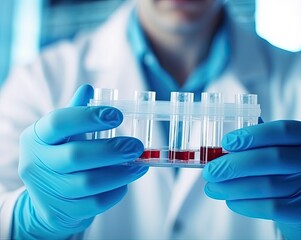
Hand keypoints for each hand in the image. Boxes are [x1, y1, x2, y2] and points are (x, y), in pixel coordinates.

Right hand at [14, 85, 147, 238]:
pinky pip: (94, 203)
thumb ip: (75, 113)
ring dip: (121, 173)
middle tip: (137, 146)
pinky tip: (125, 183)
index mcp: (36, 137)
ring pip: (89, 183)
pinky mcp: (59, 212)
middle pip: (76, 156)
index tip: (117, 115)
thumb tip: (88, 88)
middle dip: (112, 150)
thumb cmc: (59, 157)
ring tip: (139, 165)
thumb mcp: (62, 135)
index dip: (89, 117)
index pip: (58, 122)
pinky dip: (115, 192)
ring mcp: (45, 191)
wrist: (47, 199)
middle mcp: (35, 163)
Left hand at [203, 120, 300, 238]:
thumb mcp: (279, 149)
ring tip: (213, 188)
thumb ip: (257, 141)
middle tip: (210, 172)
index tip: (225, 142)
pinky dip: (245, 203)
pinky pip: (270, 207)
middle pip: (272, 158)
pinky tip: (230, 200)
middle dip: (234, 165)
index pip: (280, 130)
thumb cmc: (286, 171)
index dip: (251, 135)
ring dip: (232, 187)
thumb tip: (219, 145)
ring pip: (267, 185)